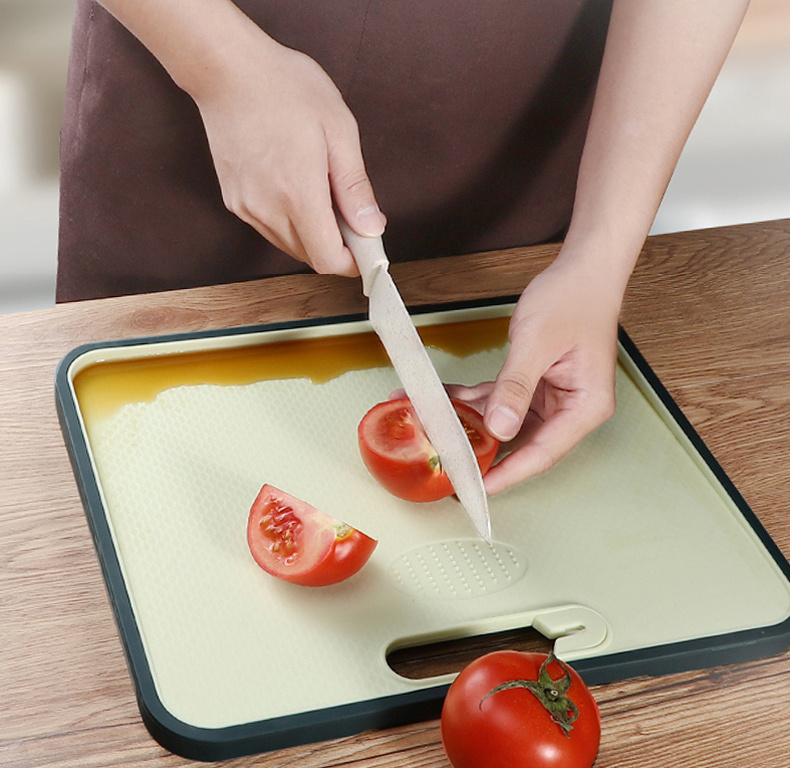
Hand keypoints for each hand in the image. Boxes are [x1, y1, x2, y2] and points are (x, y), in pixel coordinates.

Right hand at [192, 27, 384, 274]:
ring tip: (324, 194)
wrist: (226, 69)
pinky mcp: (234, 201)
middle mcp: (267, 209)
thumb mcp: (338, 130)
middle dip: (337, 246)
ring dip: (314, 235)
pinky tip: (298, 189)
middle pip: (310, 256)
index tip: (367, 250)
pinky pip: (271, 229)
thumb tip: (372, 227)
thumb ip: (355, 187)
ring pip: (290, 245)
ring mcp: (246, 208)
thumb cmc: (283, 88)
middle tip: (353, 216)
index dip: (352, 263)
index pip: (328, 259)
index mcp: (298, 194)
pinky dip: (291, 222)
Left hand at [449, 248, 622, 494]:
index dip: (508, 474)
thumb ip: (516, 387)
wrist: (582, 270)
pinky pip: (498, 400)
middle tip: (444, 464)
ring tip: (431, 430)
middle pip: (522, 444)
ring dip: (468, 424)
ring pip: (504, 424)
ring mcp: (550, 398)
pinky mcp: (533, 385)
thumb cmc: (573, 299)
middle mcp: (570, 409)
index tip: (477, 488)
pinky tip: (443, 401)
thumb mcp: (537, 343)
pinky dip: (472, 400)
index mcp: (585, 407)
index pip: (543, 452)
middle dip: (481, 452)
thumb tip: (499, 428)